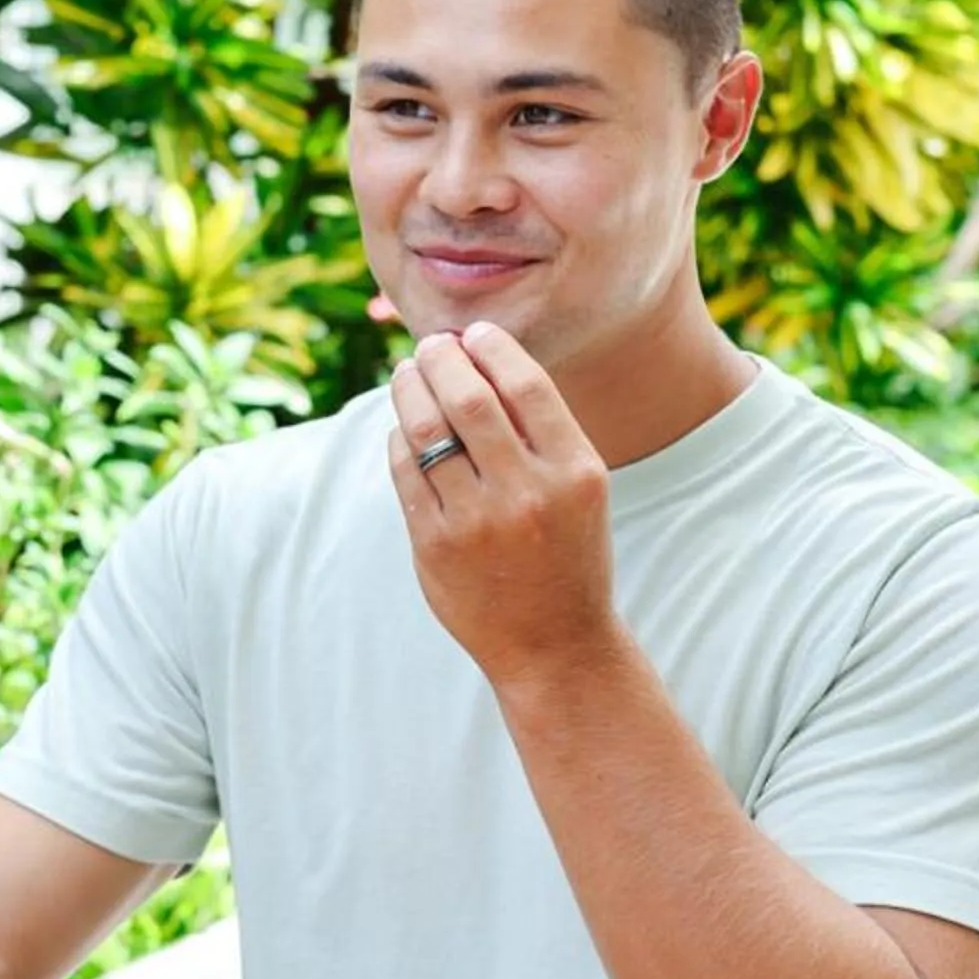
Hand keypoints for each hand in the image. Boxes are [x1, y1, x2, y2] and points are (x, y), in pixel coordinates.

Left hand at [389, 322, 619, 692]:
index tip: (474, 333)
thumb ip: (542, 433)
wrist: (555, 645)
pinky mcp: (436, 547)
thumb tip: (480, 360)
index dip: (493, 347)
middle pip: (468, 399)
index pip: (526, 384)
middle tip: (430, 345)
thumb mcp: (580, 490)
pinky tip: (402, 428)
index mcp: (576, 471)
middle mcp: (527, 493)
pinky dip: (399, 439)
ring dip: (410, 390)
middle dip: (441, 359)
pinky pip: (405, 473)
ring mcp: (477, 522)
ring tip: (408, 374)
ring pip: (426, 430)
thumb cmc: (567, 555)